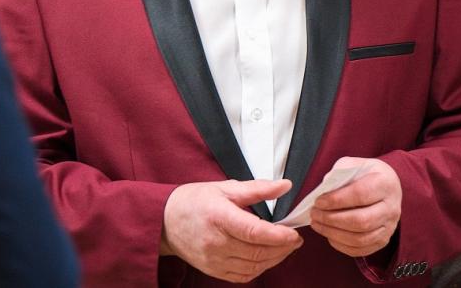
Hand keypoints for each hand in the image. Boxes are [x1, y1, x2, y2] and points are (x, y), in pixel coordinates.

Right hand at [161, 179, 302, 281]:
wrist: (165, 222)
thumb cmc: (195, 201)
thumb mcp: (226, 187)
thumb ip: (258, 189)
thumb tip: (285, 185)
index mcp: (219, 217)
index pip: (254, 232)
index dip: (278, 236)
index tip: (294, 233)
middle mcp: (216, 242)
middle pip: (257, 252)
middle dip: (282, 248)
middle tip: (295, 239)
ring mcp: (214, 260)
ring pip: (253, 266)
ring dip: (274, 259)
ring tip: (285, 247)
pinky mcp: (214, 271)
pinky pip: (243, 276)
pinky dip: (260, 268)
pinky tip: (267, 258)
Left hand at [310, 157, 401, 257]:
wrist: (386, 187)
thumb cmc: (367, 175)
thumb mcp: (355, 165)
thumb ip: (340, 172)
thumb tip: (324, 189)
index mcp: (385, 183)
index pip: (360, 194)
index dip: (336, 200)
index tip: (318, 201)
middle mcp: (391, 207)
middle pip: (361, 220)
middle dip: (332, 219)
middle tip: (314, 214)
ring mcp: (389, 227)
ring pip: (360, 238)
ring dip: (333, 233)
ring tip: (317, 224)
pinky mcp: (383, 240)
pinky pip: (361, 249)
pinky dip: (341, 245)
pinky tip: (329, 235)